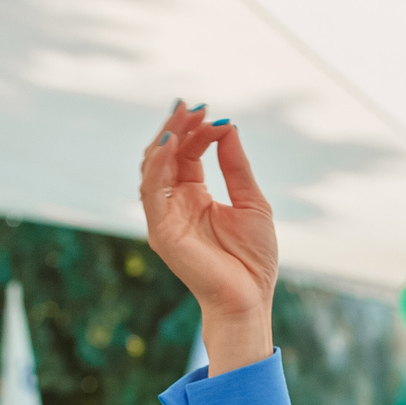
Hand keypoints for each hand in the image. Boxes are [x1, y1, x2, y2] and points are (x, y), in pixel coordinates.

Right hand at [139, 103, 277, 374]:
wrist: (249, 299)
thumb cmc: (253, 260)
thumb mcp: (251, 202)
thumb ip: (236, 166)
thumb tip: (227, 127)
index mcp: (194, 196)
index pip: (187, 153)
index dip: (197, 131)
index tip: (214, 115)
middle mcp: (175, 204)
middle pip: (166, 156)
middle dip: (177, 128)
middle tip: (191, 105)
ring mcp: (165, 218)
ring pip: (153, 169)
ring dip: (166, 140)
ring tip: (182, 117)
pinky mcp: (162, 232)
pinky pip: (152, 194)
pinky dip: (158, 166)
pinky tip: (171, 144)